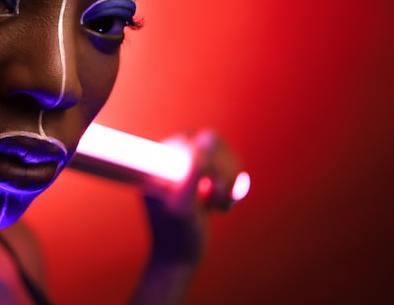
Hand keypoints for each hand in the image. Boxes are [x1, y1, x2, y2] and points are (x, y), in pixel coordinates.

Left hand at [143, 129, 242, 264]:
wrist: (178, 257)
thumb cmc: (175, 233)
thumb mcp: (184, 204)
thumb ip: (194, 170)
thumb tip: (208, 137)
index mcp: (160, 158)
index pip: (192, 137)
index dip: (208, 160)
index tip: (206, 186)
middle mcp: (173, 157)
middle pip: (213, 143)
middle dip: (222, 172)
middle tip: (214, 196)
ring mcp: (190, 167)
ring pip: (225, 156)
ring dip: (230, 182)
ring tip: (217, 204)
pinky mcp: (205, 178)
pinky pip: (231, 169)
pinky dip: (233, 189)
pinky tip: (221, 206)